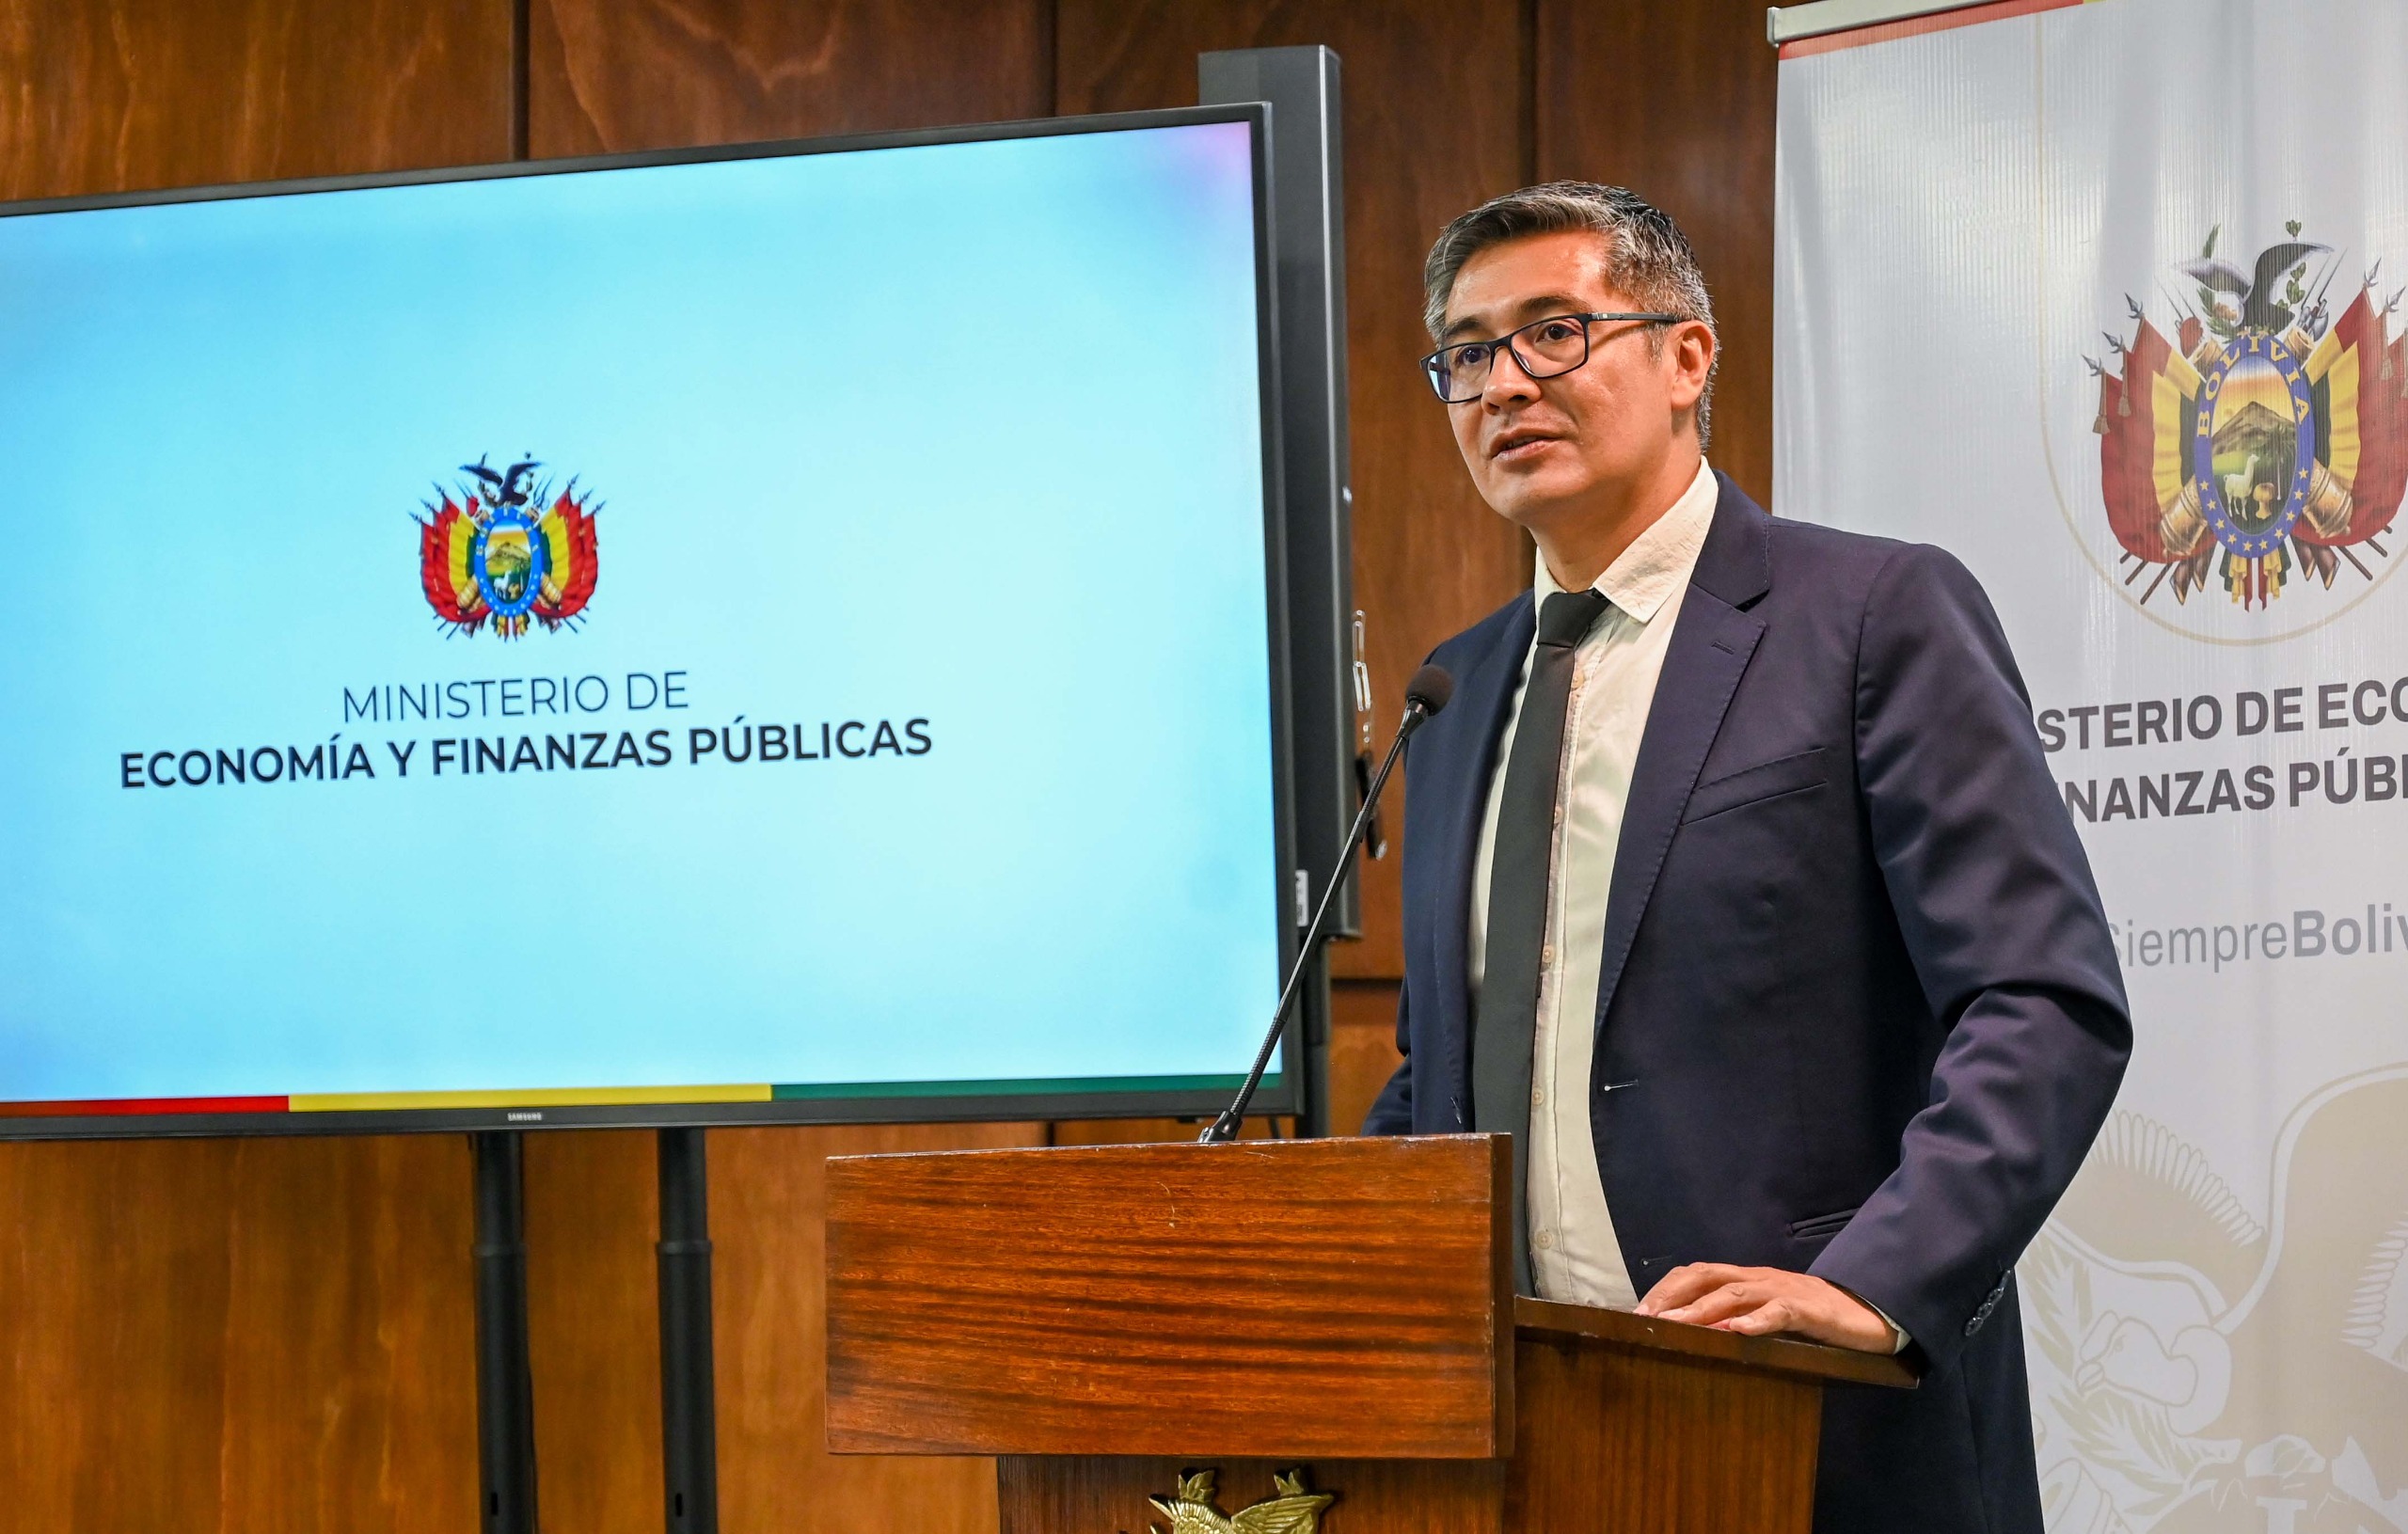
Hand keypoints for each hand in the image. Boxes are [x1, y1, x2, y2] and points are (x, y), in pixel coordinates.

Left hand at [1634, 1264, 1897, 1352]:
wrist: (1871, 1312)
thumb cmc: (1815, 1316)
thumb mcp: (1769, 1312)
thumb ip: (1738, 1314)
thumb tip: (1695, 1331)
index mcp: (1747, 1278)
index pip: (1696, 1273)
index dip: (1665, 1289)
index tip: (1638, 1313)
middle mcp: (1760, 1278)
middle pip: (1706, 1275)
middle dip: (1671, 1296)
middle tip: (1645, 1320)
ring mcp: (1784, 1291)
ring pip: (1735, 1292)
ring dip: (1700, 1309)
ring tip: (1674, 1326)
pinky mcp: (1809, 1310)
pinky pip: (1779, 1312)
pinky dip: (1755, 1321)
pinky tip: (1735, 1332)